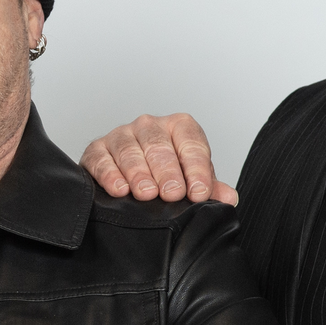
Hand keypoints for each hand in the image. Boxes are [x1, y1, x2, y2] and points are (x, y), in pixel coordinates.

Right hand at [80, 113, 236, 204]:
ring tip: (146, 193)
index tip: (199, 192)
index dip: (196, 167)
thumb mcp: (190, 180)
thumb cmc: (165, 174)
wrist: (128, 174)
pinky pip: (101, 158)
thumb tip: (229, 198)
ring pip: (129, 150)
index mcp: (178, 127)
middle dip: (167, 171)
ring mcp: (121, 135)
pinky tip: (119, 189)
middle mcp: (149, 126)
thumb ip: (209, 187)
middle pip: (159, 145)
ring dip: (138, 173)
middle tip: (173, 193)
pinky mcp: (96, 150)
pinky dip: (109, 174)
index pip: (190, 142)